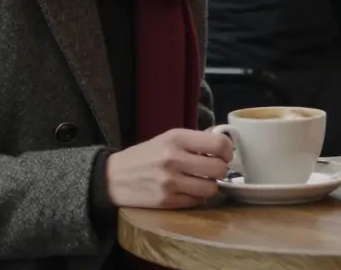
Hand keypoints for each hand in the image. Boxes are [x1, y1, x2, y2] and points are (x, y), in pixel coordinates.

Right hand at [105, 128, 233, 208]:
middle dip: (220, 170)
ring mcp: (170, 182)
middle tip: (211, 170)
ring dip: (209, 186)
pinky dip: (196, 197)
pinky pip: (196, 201)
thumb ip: (194, 141)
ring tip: (200, 181)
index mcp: (176, 138)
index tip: (223, 155)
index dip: (227, 151)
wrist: (112, 177)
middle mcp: (174, 159)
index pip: (219, 144)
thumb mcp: (168, 138)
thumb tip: (223, 148)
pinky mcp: (166, 201)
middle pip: (219, 169)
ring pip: (211, 189)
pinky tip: (187, 190)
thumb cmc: (145, 155)